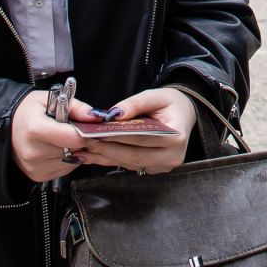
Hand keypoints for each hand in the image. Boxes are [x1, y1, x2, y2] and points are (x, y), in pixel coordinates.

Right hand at [9, 90, 95, 183]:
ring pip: (72, 160)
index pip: (74, 138)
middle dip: (79, 140)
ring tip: (59, 138)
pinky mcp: (38, 176)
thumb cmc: (27, 111)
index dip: (86, 132)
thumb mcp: (50, 99)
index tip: (87, 126)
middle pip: (74, 150)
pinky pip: (64, 168)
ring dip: (73, 150)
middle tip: (70, 129)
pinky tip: (55, 148)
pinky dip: (66, 159)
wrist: (5, 127)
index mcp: (36, 129)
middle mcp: (34, 152)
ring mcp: (35, 167)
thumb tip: (95, 117)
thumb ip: (76, 107)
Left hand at [66, 86, 199, 175]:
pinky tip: (92, 155)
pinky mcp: (153, 170)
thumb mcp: (156, 96)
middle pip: (133, 155)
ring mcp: (163, 167)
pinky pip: (128, 165)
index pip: (142, 138)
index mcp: (176, 137)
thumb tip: (113, 115)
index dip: (118, 136)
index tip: (96, 133)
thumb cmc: (170, 104)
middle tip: (84, 142)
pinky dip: (110, 160)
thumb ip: (134, 104)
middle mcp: (172, 157)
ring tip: (83, 150)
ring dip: (104, 157)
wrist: (183, 115)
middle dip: (106, 149)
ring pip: (128, 163)